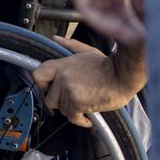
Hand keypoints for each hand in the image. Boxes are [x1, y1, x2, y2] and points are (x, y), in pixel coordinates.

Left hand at [32, 37, 146, 127]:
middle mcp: (62, 77)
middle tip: (73, 100)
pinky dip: (81, 120)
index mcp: (62, 64)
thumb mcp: (86, 51)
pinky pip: (73, 118)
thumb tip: (55, 38)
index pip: (37, 75)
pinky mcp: (78, 102)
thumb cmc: (107, 65)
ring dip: (73, 111)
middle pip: (49, 98)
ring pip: (62, 110)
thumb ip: (69, 45)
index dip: (42, 85)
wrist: (123, 76)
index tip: (50, 89)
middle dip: (61, 102)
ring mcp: (69, 89)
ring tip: (85, 104)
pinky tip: (88, 116)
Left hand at [71, 0, 145, 45]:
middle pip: (110, 10)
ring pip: (99, 12)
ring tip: (132, 38)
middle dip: (126, 27)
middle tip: (141, 39)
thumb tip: (145, 10)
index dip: (133, 17)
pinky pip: (87, 7)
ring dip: (115, 27)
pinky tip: (117, 29)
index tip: (148, 30)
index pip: (121, 2)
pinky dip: (101, 20)